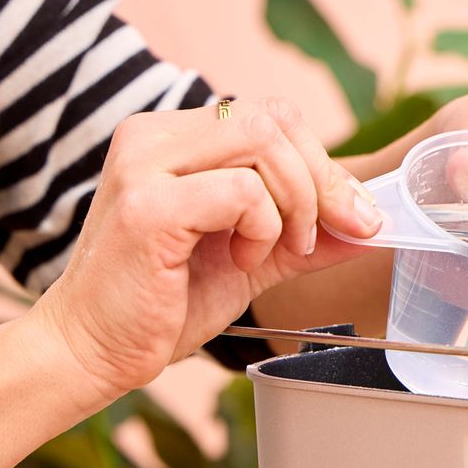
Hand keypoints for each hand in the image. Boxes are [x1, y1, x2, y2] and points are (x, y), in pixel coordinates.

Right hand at [32, 97, 380, 400]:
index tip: (351, 220)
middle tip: (316, 240)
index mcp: (173, 138)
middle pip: (273, 119)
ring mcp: (145, 165)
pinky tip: (240, 262)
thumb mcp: (253, 260)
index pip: (272, 116)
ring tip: (268, 253)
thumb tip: (373, 226)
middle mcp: (152, 136)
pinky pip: (241, 190)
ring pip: (261, 142)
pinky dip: (262, 228)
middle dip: (320, 181)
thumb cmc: (164, 305)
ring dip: (292, 204)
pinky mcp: (148, 205)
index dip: (323, 165)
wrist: (94, 351)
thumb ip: (307, 237)